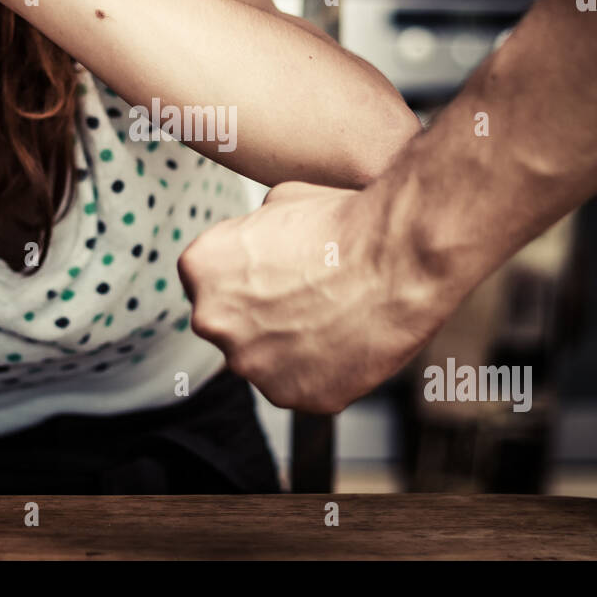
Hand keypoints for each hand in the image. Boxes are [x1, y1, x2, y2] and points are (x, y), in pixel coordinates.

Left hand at [178, 181, 448, 413]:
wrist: (396, 259)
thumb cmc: (344, 225)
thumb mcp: (280, 200)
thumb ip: (251, 231)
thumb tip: (257, 238)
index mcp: (200, 268)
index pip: (209, 282)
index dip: (245, 279)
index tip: (276, 275)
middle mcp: (213, 321)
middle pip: (232, 326)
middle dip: (261, 316)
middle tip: (306, 297)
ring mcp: (252, 365)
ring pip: (265, 361)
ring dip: (290, 346)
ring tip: (333, 317)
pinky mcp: (294, 396)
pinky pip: (302, 387)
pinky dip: (322, 372)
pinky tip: (346, 341)